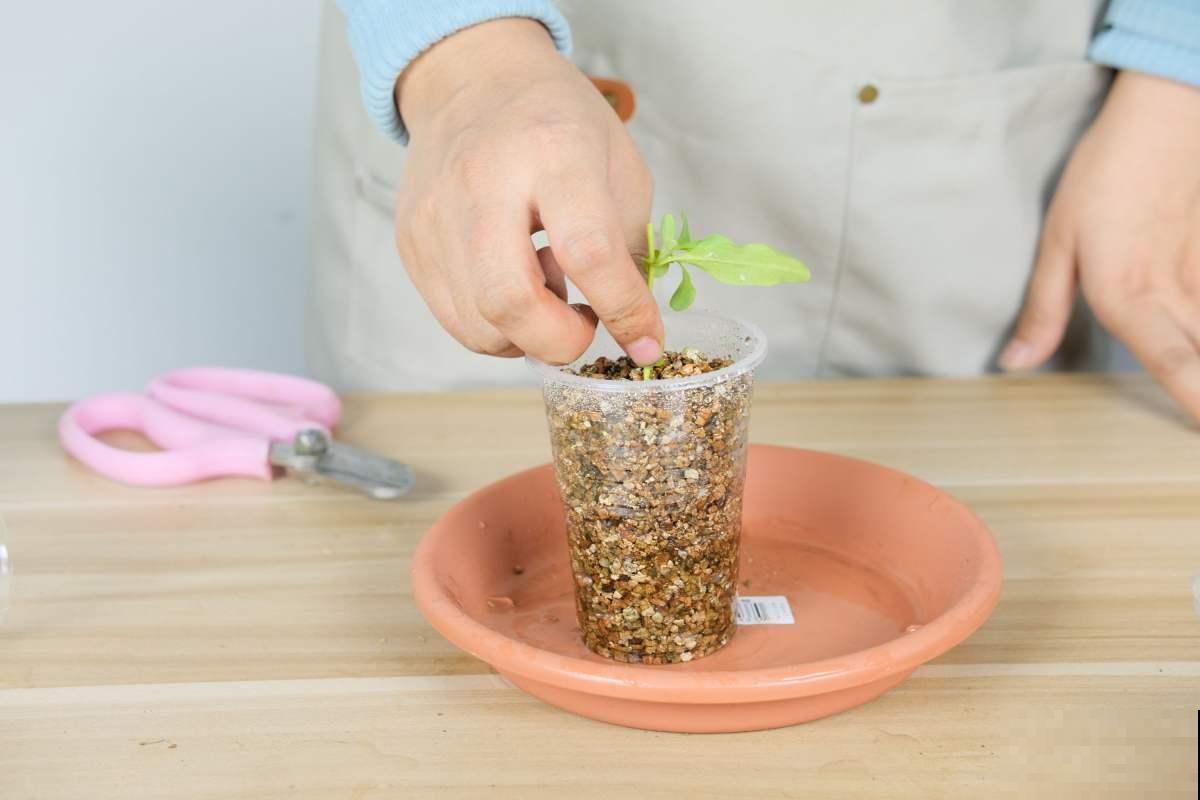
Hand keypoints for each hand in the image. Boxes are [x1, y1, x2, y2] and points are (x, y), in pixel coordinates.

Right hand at [393, 19, 661, 364]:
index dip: (623, 310)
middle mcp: (485, 182)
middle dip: (560, 341)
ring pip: (478, 325)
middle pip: (510, 300)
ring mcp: (437, 215)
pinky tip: (516, 284)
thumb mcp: (619, 165)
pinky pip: (455, 319)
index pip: (588, 251)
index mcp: (555, 151)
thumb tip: (633, 329)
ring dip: (528, 335)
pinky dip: (497, 327)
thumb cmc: (558, 123)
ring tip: (548, 291)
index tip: (646, 340)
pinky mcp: (412, 242)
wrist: (473, 81)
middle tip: (585, 326)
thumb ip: (629, 249)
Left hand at [1001, 71, 1199, 419]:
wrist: (1168, 114)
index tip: (1199, 435)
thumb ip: (1043, 309)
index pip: (1174, 366)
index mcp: (1130, 297)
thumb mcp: (1056, 241)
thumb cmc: (1106, 175)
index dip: (1196, 407)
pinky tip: (1194, 326)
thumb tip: (1015, 364)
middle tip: (1191, 423)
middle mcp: (1178, 294)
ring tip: (1192, 398)